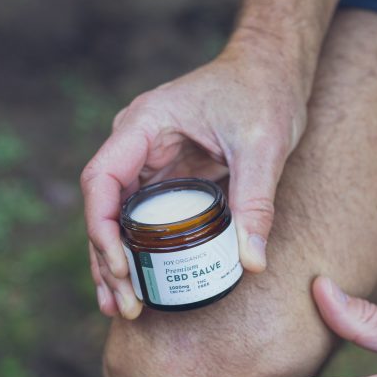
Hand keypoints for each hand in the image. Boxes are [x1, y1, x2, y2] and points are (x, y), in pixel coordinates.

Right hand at [80, 36, 306, 318]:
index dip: (101, 228)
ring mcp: (150, 159)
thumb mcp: (264, 146)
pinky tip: (141, 284)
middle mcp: (137, 142)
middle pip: (104, 207)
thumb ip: (256, 202)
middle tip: (122, 304)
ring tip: (121, 308)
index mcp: (145, 124)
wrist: (275, 68)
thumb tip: (252, 263)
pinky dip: (141, 250)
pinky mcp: (169, 175)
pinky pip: (145, 217)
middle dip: (107, 258)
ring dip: (118, 261)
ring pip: (119, 217)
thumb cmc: (265, 92)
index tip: (121, 267)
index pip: (101, 180)